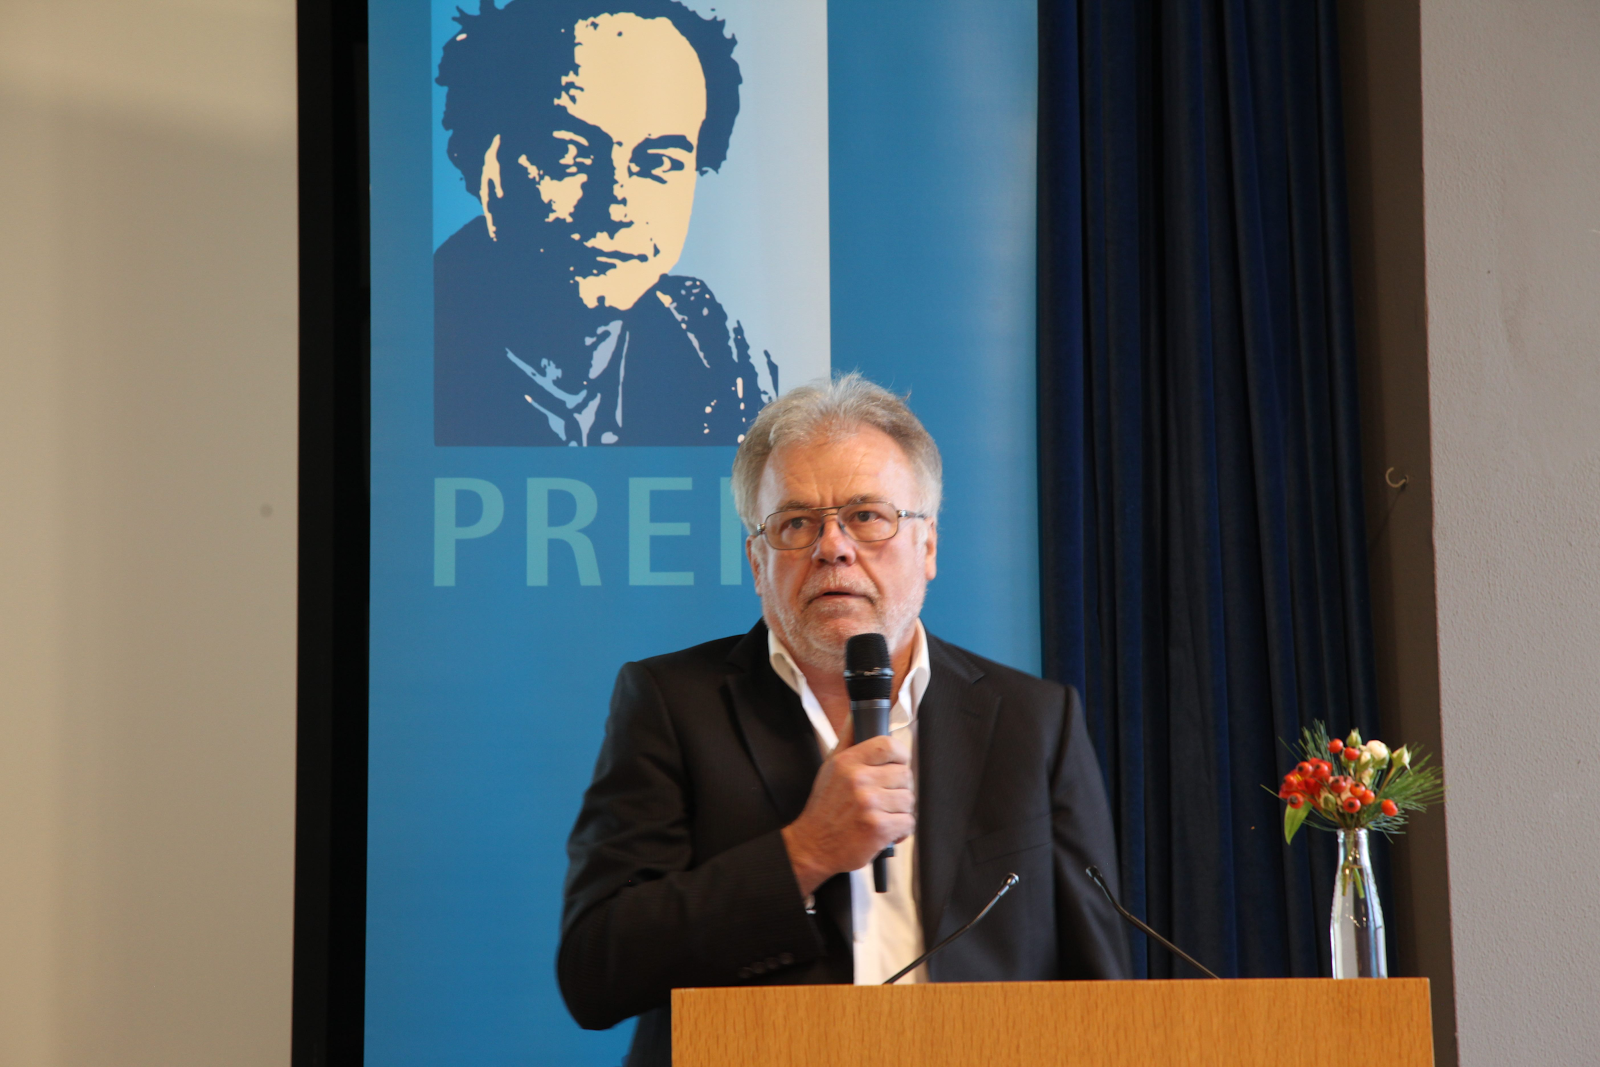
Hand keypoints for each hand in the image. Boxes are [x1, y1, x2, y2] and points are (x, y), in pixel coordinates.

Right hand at [781, 731, 913, 896]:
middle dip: (899, 788)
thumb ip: (847, 740)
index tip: (898, 764)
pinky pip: (908, 822)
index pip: (888, 745)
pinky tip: (885, 831)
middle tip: (885, 798)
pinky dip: (901, 830)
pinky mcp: (878, 828)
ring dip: (900, 810)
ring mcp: (869, 804)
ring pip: (908, 800)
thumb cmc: (823, 808)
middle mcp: (858, 780)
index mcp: (847, 762)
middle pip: (904, 775)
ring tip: (882, 815)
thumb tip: (857, 714)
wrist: (812, 846)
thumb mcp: (829, 767)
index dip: (900, 755)